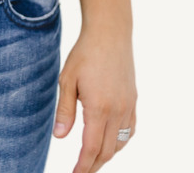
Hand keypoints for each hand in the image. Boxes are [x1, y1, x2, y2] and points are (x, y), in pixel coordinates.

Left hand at [53, 29, 136, 172]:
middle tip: (82, 172)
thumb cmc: (85, 54)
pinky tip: (110, 141)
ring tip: (93, 159)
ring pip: (120, 143)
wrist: (110, 34)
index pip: (91, 148)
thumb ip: (65, 110)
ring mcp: (129, 107)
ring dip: (107, 154)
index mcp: (99, 108)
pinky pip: (130, 130)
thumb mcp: (67, 79)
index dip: (84, 166)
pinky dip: (120, 142)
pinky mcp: (134, 101)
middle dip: (94, 165)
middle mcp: (118, 111)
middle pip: (107, 150)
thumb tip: (60, 137)